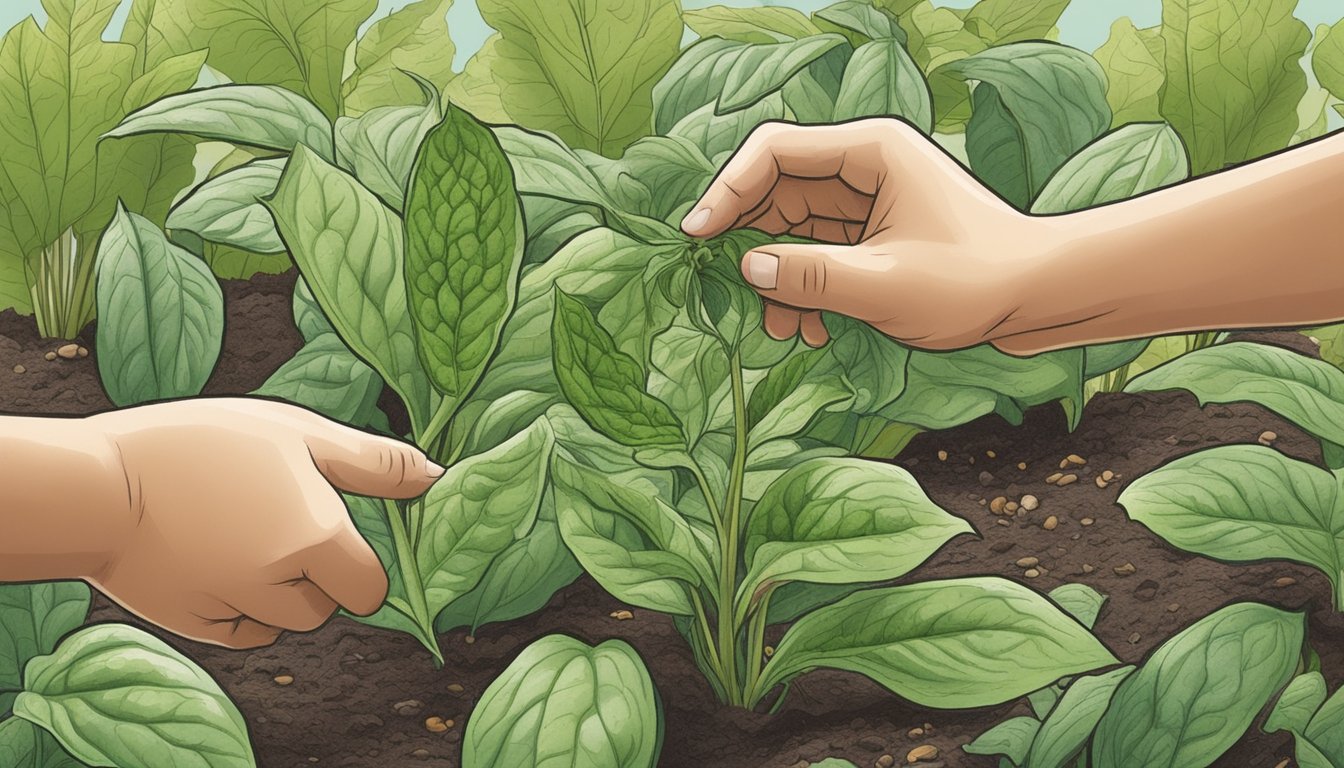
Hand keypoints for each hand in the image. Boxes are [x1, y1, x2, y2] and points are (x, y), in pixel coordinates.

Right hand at [81, 399, 440, 647]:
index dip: (358, 561)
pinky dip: (240, 608)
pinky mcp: (195, 626)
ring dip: (277, 592)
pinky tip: (215, 560)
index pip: (371, 586)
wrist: (100, 480)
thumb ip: (373, 463)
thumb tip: (434, 476)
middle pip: (327, 606)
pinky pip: (242, 633)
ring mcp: (236, 610)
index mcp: (318, 540)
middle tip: (276, 523)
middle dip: (315, 576)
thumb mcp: (299, 433)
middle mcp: (282, 586)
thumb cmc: (204, 443)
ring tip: (239, 536)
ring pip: (285, 621)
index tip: (333, 530)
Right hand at [681, 119, 1054, 350]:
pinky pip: (818, 253)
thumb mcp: (883, 284)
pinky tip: (812, 329)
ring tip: (785, 329)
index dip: (727, 190)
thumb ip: (808, 275)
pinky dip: (806, 288)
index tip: (697, 236)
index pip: (774, 151)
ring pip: (793, 229)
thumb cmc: (976, 281)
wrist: (1041, 296)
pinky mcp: (874, 234)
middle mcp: (865, 166)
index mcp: (870, 151)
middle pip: (777, 191)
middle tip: (735, 296)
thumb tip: (746, 267)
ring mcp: (869, 200)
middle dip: (753, 247)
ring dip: (779, 277)